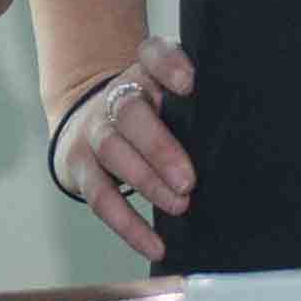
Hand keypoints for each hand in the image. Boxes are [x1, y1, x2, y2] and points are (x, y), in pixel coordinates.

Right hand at [48, 39, 198, 263]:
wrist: (89, 116)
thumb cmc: (145, 110)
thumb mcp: (165, 92)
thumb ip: (191, 97)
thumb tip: (222, 122)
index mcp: (142, 72)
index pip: (153, 56)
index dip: (169, 66)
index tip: (189, 84)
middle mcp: (113, 98)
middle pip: (131, 113)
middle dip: (160, 147)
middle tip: (189, 180)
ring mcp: (93, 131)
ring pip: (114, 153)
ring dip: (147, 182)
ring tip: (180, 205)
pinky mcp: (79, 166)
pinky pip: (101, 198)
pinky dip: (128, 225)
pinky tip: (155, 244)